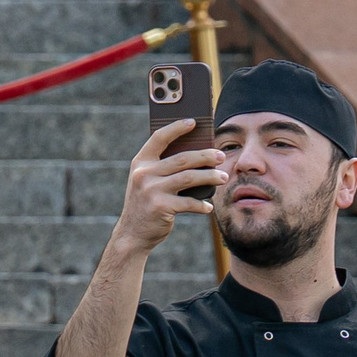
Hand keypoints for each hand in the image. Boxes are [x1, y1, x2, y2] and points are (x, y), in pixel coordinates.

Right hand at [110, 116, 226, 257]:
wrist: (132, 234)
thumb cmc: (146, 204)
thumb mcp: (147, 182)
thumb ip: (163, 168)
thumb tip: (198, 155)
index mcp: (140, 162)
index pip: (159, 138)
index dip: (177, 128)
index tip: (194, 122)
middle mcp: (144, 173)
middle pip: (182, 158)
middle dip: (205, 156)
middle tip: (221, 156)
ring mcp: (151, 190)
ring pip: (189, 178)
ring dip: (210, 177)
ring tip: (224, 177)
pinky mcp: (160, 207)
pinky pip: (189, 203)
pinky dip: (201, 205)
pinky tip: (208, 207)